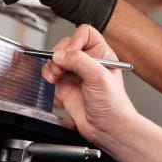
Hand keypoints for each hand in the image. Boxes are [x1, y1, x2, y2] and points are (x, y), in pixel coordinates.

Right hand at [42, 25, 138, 143]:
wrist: (106, 128)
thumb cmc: (113, 105)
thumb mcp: (99, 77)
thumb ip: (79, 61)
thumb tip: (61, 54)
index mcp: (102, 53)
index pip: (85, 33)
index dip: (75, 40)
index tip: (72, 53)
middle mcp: (88, 60)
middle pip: (66, 44)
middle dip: (60, 54)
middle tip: (62, 67)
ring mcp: (76, 72)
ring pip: (56, 57)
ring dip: (52, 64)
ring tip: (57, 75)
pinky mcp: (66, 84)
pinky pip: (51, 71)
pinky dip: (48, 74)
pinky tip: (53, 80)